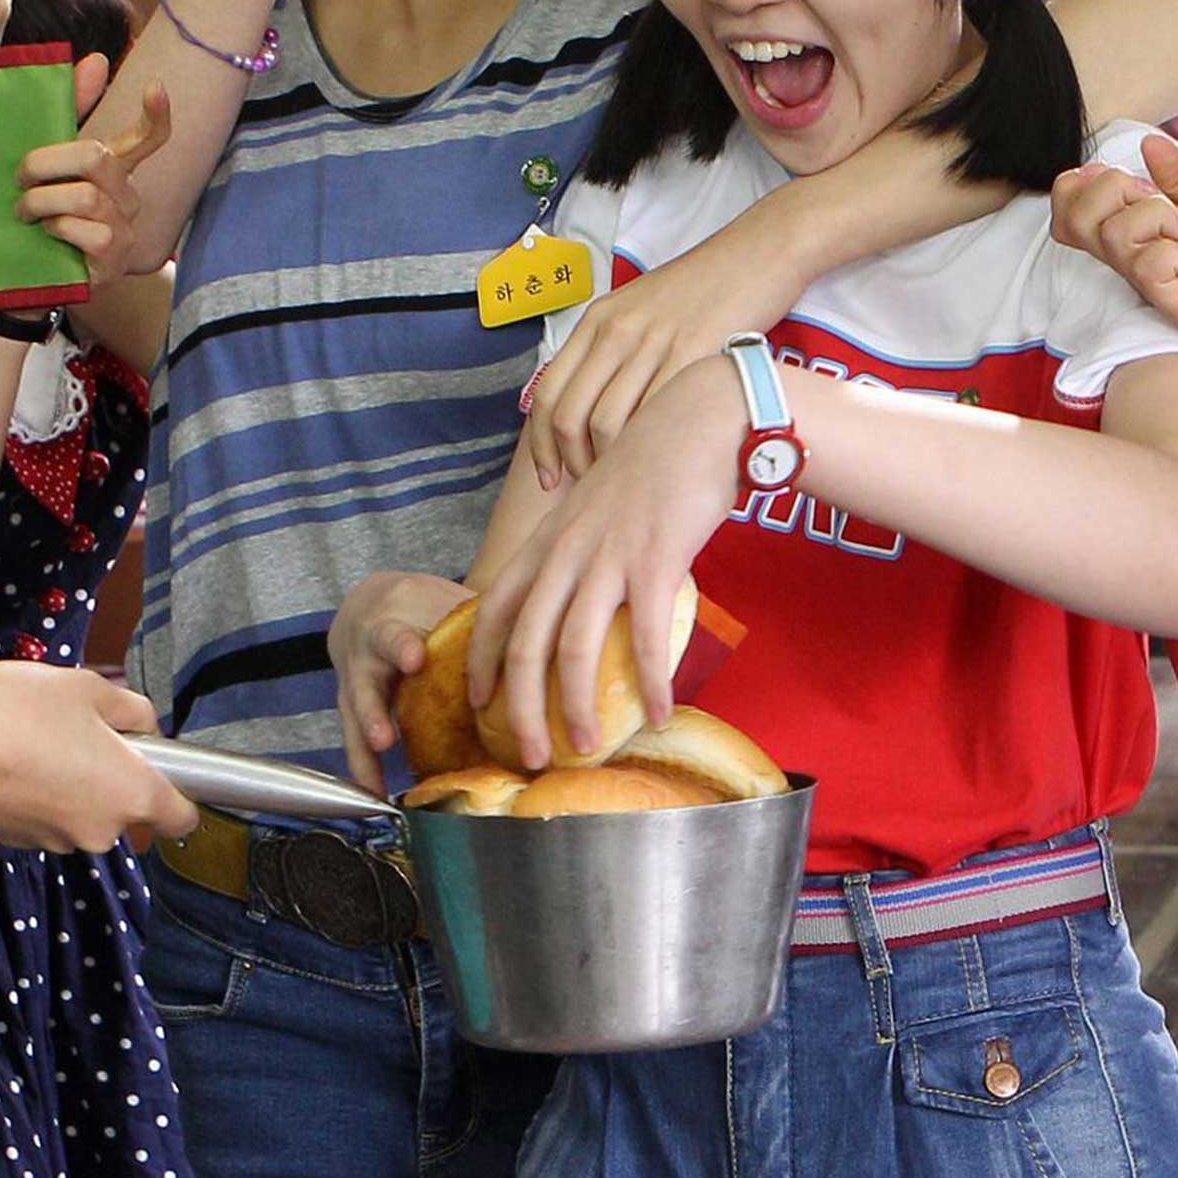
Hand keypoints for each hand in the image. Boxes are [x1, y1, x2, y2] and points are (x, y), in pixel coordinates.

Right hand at [0, 661, 197, 850]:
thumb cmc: (12, 710)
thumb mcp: (85, 687)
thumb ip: (130, 708)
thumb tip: (143, 723)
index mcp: (131, 793)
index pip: (183, 817)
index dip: (181, 791)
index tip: (161, 763)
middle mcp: (101, 829)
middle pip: (131, 811)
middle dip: (117, 775)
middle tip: (87, 730)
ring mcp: (59, 840)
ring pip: (88, 812)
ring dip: (78, 783)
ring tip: (43, 738)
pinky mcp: (22, 841)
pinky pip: (52, 815)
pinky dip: (44, 793)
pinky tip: (17, 758)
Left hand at [18, 66, 176, 293]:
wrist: (17, 279)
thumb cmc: (31, 218)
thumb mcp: (42, 167)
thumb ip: (67, 115)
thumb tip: (96, 60)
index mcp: (113, 172)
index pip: (148, 140)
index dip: (156, 115)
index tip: (155, 87)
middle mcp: (126, 199)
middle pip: (97, 157)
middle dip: (45, 162)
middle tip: (19, 179)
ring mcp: (125, 231)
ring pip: (86, 196)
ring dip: (41, 202)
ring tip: (23, 213)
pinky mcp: (115, 261)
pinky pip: (89, 231)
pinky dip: (57, 230)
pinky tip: (46, 238)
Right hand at [328, 570, 474, 792]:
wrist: (367, 609)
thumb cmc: (416, 610)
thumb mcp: (437, 606)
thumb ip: (471, 626)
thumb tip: (533, 647)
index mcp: (390, 628)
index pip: (393, 635)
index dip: (403, 647)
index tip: (415, 659)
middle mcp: (364, 660)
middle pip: (364, 686)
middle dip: (373, 713)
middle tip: (385, 738)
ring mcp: (353, 688)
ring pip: (354, 721)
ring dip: (365, 753)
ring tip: (376, 781)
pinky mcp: (352, 711)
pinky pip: (354, 743)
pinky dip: (364, 770)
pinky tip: (375, 794)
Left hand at [471, 356, 744, 766]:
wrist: (697, 422)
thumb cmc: (651, 468)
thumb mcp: (591, 508)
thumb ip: (576, 552)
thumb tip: (579, 601)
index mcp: (546, 543)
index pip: (494, 613)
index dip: (480, 665)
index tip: (480, 705)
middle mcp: (564, 553)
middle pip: (524, 646)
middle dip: (521, 710)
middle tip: (530, 756)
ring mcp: (606, 557)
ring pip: (574, 650)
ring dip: (577, 708)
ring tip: (588, 747)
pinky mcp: (654, 562)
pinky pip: (645, 639)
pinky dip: (650, 683)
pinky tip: (659, 712)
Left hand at [524, 237, 793, 490]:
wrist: (756, 254)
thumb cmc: (702, 289)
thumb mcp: (639, 310)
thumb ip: (609, 353)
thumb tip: (588, 411)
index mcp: (597, 321)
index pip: (547, 394)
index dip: (541, 445)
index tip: (549, 476)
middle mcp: (616, 331)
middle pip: (571, 416)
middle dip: (572, 463)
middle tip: (588, 487)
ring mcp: (654, 343)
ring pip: (609, 422)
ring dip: (610, 463)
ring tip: (624, 482)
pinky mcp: (694, 354)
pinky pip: (657, 414)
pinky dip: (650, 448)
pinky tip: (659, 462)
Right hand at [1049, 130, 1177, 363]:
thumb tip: (1148, 143)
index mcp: (1137, 230)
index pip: (1070, 207)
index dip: (1082, 184)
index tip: (1136, 180)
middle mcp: (1134, 256)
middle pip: (1071, 219)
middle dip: (1108, 189)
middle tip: (1156, 196)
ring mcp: (1152, 281)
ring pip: (1110, 236)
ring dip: (1149, 215)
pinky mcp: (1177, 302)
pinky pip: (1148, 269)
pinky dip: (1168, 252)